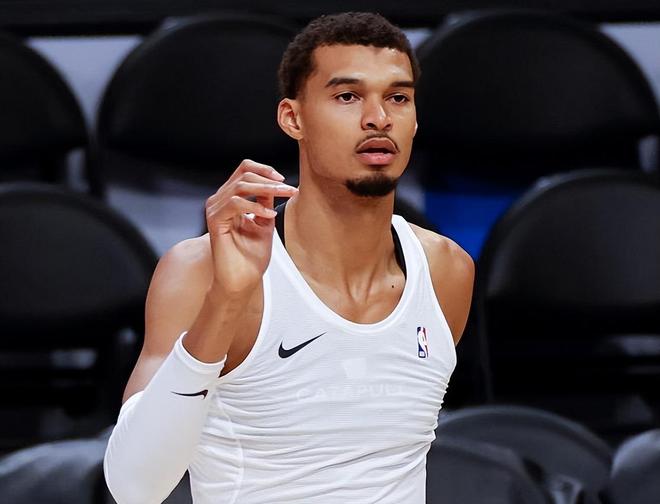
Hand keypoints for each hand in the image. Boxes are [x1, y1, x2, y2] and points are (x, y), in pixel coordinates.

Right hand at [204, 159, 296, 296]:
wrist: (242, 281)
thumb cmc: (250, 258)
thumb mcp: (265, 223)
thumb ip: (266, 202)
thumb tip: (275, 183)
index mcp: (230, 200)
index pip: (244, 171)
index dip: (264, 170)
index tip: (283, 180)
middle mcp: (220, 202)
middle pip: (243, 175)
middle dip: (270, 180)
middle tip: (289, 189)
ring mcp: (215, 211)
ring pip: (240, 186)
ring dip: (266, 189)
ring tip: (284, 196)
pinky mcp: (215, 222)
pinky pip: (235, 204)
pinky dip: (255, 206)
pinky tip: (269, 215)